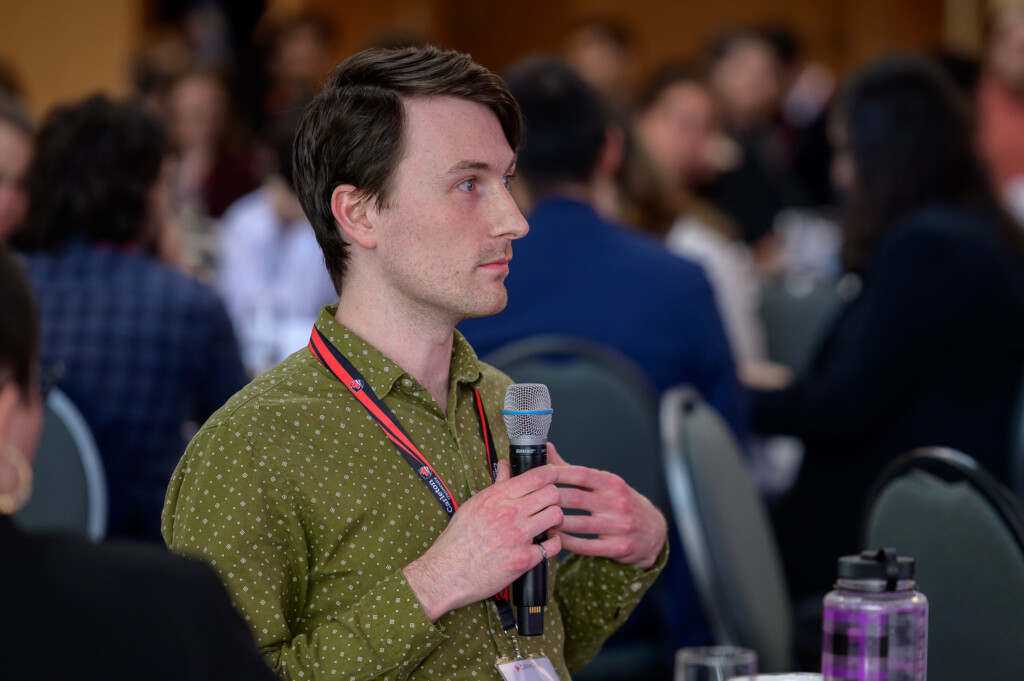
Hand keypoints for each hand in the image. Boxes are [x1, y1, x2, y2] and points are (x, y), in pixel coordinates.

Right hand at [402, 461, 563, 621]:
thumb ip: (496, 485)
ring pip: (556, 516)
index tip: (554, 476)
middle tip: (548, 505)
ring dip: (556, 520)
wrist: (447, 573)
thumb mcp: (473, 505)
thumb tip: (505, 465)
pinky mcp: (524, 559)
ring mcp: (518, 536)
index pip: (535, 476)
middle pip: (551, 493)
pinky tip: (544, 544)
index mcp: (496, 497)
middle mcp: (509, 513)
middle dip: (554, 498)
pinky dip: (553, 544)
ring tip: (548, 525)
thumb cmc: (458, 540)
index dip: (551, 473)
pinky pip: (553, 545)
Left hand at [548, 443, 665, 569]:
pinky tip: (553, 539)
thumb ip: (572, 470)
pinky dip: (567, 543)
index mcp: (611, 483)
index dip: (557, 474)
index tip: (538, 476)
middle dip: (551, 500)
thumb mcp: (603, 483)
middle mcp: (617, 502)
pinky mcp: (618, 547)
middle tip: (531, 501)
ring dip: (556, 523)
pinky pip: (586, 546)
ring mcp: (619, 526)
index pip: (581, 475)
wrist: (653, 531)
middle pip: (577, 499)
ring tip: (537, 521)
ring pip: (580, 524)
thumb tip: (547, 448)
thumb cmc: (621, 503)